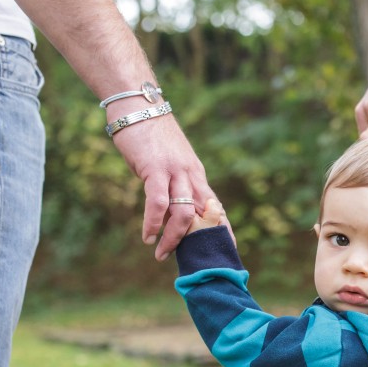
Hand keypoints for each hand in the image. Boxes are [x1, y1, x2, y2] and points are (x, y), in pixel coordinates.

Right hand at [109, 109, 223, 260]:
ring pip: (183, 213)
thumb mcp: (167, 162)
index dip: (224, 229)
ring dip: (173, 239)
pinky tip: (147, 236)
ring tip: (160, 254)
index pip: (215, 207)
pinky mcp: (156, 169)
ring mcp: (175, 171)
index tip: (230, 250)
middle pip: (205, 215)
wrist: (137, 103)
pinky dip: (153, 222)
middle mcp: (191, 174)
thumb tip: (166, 209)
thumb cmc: (149, 134)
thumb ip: (171, 184)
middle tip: (191, 264)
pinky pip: (159, 202)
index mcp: (196, 174)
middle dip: (200, 243)